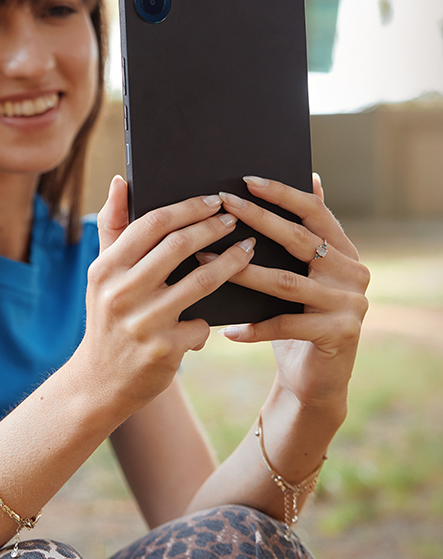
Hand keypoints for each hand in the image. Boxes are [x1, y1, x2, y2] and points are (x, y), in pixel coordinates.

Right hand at [77, 176, 254, 413]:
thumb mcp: (101, 275)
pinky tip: (223, 312)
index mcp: (106, 268)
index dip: (188, 207)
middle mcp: (121, 292)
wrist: (100, 382)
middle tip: (235, 220)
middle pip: (179, 245)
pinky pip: (202, 324)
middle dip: (214, 227)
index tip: (214, 200)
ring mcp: (143, 322)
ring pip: (201, 281)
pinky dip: (211, 318)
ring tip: (248, 250)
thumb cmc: (107, 318)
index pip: (152, 223)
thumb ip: (112, 228)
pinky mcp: (164, 350)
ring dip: (231, 262)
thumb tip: (120, 181)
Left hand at [206, 175, 369, 410]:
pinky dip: (254, 327)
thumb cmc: (298, 318)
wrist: (315, 380)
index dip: (282, 193)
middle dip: (257, 219)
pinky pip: (286, 324)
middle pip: (299, 239)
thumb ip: (304, 235)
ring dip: (240, 272)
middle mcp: (354, 272)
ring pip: (285, 281)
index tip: (247, 180)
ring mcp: (350, 303)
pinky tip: (228, 330)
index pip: (314, 211)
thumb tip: (310, 178)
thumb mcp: (301, 274)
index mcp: (344, 251)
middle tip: (223, 205)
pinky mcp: (340, 333)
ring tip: (203, 261)